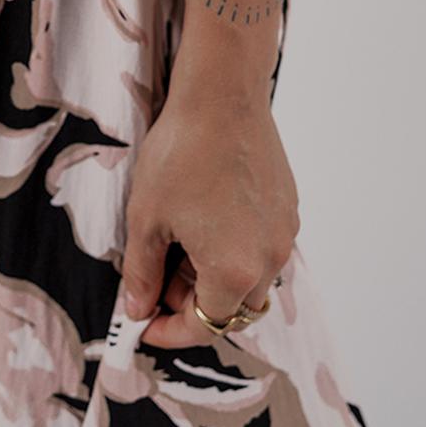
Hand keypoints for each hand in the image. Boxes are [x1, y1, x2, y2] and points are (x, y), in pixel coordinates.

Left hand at [118, 83, 297, 349]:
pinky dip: (235, 250)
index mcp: (234, 272)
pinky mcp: (288, 208)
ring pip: (251, 278)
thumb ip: (143, 273)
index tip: (143, 322)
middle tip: (156, 282)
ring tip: (178, 245)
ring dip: (215, 278)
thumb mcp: (147, 218)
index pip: (204, 326)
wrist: (222, 96)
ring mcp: (284, 234)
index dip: (169, 331)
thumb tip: (137, 309)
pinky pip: (263, 247)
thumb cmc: (181, 153)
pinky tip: (205, 219)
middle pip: (232, 307)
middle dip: (192, 305)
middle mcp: (269, 260)